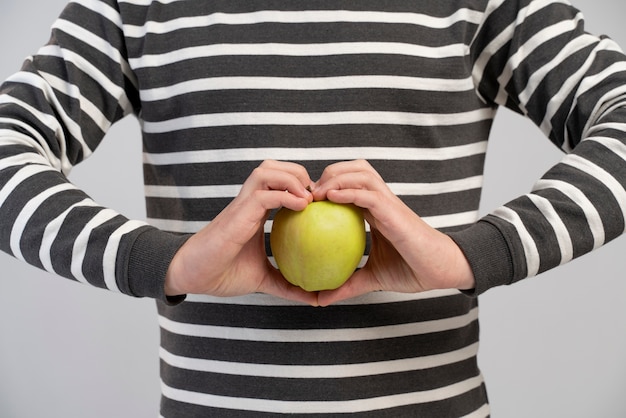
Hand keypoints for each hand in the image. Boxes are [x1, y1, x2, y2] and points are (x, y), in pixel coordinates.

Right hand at [164, 160, 317, 304]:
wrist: (193, 275)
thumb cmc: (224, 273)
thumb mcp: (263, 279)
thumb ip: (287, 285)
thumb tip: (314, 299)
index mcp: (256, 211)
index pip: (280, 182)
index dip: (302, 185)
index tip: (320, 204)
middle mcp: (249, 202)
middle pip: (275, 167)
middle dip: (299, 172)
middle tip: (316, 196)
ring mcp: (242, 205)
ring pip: (267, 171)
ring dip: (292, 178)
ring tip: (309, 198)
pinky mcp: (238, 214)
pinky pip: (264, 194)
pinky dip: (285, 195)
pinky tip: (302, 206)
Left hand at [311, 160, 474, 305]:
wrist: (442, 271)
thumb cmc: (411, 270)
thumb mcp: (372, 278)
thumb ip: (348, 284)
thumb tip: (321, 300)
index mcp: (376, 210)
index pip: (350, 183)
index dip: (328, 184)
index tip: (307, 200)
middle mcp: (381, 201)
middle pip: (354, 169)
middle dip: (330, 173)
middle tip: (309, 193)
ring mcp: (389, 204)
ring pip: (361, 173)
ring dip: (336, 178)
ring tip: (316, 193)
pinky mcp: (394, 212)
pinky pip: (368, 194)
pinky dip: (348, 192)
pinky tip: (330, 197)